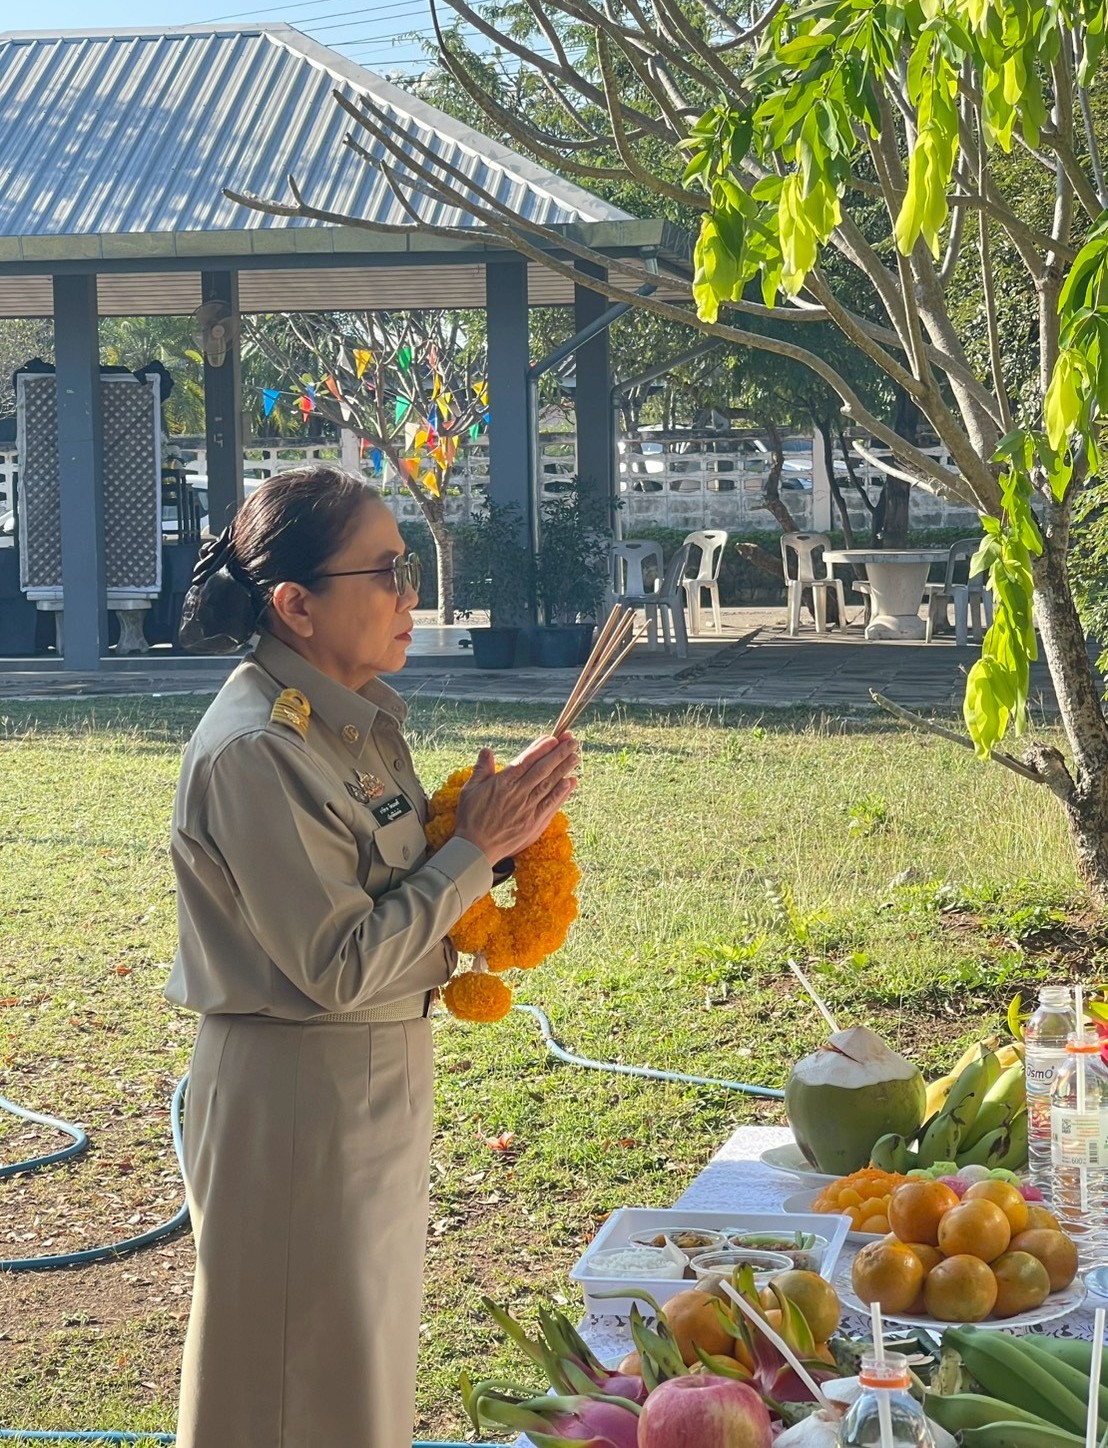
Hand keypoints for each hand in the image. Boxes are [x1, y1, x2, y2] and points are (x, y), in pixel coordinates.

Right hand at [452, 733, 578, 862]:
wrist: (476, 848)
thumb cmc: (471, 818)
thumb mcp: (470, 790)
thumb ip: (481, 769)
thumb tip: (487, 751)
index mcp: (504, 782)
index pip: (527, 760)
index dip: (542, 748)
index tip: (554, 738)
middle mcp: (519, 793)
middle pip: (543, 769)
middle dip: (559, 753)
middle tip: (572, 741)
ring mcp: (529, 808)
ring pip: (550, 784)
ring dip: (564, 769)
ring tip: (575, 756)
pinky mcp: (535, 823)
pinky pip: (552, 804)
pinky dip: (562, 792)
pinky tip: (570, 782)